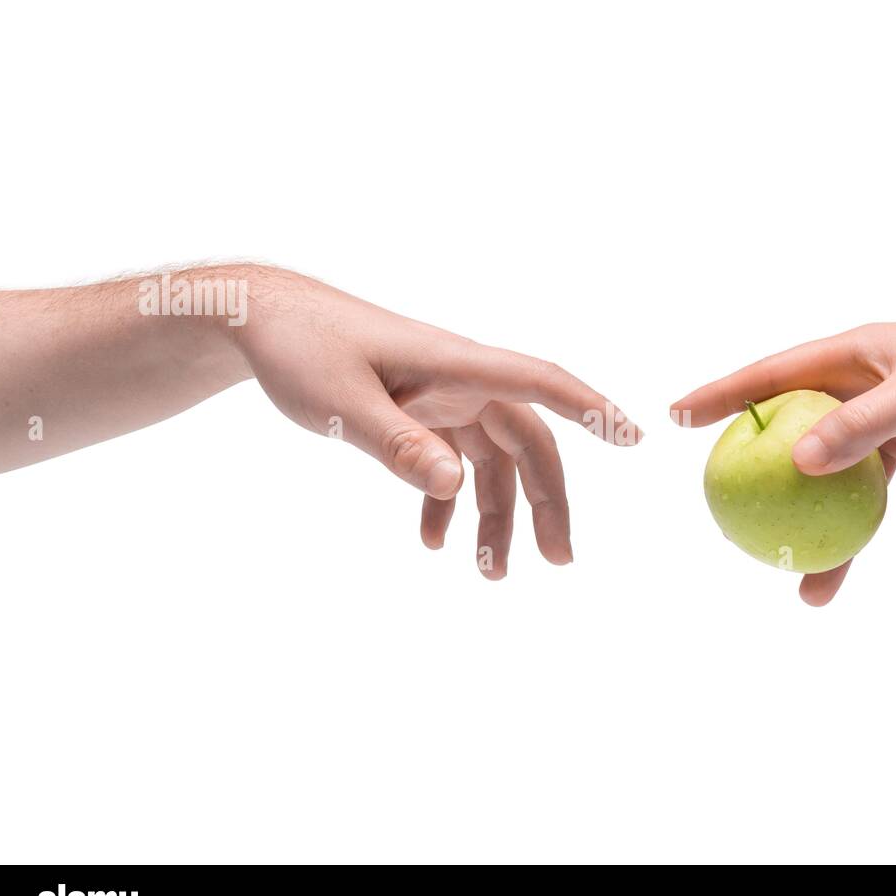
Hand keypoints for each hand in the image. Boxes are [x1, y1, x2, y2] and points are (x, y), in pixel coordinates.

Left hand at [237, 270, 640, 576]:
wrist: (261, 321)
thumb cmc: (302, 348)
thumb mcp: (343, 403)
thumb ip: (399, 445)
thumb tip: (456, 488)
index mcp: (456, 365)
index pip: (540, 383)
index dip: (591, 410)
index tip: (635, 438)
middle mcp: (462, 380)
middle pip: (526, 442)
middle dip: (545, 502)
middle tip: (558, 561)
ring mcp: (443, 397)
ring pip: (492, 462)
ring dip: (497, 516)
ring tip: (493, 575)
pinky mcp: (419, 412)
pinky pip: (452, 463)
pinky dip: (448, 504)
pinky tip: (434, 542)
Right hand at [671, 306, 895, 603]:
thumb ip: (860, 426)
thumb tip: (796, 463)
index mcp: (854, 358)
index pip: (773, 377)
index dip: (722, 398)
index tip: (676, 418)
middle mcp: (869, 390)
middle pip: (805, 446)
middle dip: (774, 491)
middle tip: (742, 533)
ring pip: (856, 489)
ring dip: (842, 539)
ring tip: (817, 590)